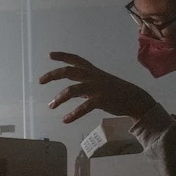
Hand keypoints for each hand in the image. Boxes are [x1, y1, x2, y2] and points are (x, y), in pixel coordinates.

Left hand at [39, 52, 155, 123]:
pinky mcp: (101, 100)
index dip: (63, 56)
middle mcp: (93, 76)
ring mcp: (97, 88)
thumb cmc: (116, 92)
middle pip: (69, 72)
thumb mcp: (99, 84)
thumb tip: (70, 92)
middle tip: (40, 80)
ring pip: (72, 90)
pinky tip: (65, 120)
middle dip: (53, 75)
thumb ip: (85, 86)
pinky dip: (73, 114)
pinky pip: (84, 107)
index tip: (50, 55)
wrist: (135, 99)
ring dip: (59, 98)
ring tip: (51, 106)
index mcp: (93, 71)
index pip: (76, 60)